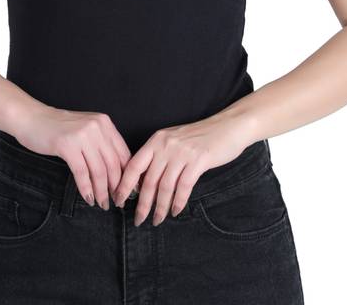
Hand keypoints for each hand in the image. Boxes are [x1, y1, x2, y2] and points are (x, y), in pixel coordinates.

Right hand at [12, 104, 131, 210]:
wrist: (31, 117)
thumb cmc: (58, 127)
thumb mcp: (86, 130)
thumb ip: (101, 144)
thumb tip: (116, 172)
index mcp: (104, 123)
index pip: (123, 153)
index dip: (128, 175)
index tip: (129, 191)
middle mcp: (97, 127)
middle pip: (113, 164)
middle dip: (116, 187)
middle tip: (117, 202)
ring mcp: (82, 135)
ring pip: (99, 171)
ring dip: (102, 192)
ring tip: (103, 204)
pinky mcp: (67, 145)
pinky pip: (82, 173)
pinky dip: (86, 188)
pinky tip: (88, 198)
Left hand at [112, 112, 253, 226]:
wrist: (227, 126)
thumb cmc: (199, 137)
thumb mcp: (173, 141)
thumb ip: (158, 156)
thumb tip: (142, 183)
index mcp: (156, 140)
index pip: (134, 165)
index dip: (124, 185)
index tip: (119, 201)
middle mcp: (166, 145)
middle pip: (148, 180)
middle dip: (142, 204)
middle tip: (138, 220)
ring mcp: (182, 152)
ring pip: (165, 186)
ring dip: (160, 207)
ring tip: (157, 220)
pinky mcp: (198, 160)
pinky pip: (184, 186)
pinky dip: (178, 202)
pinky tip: (176, 211)